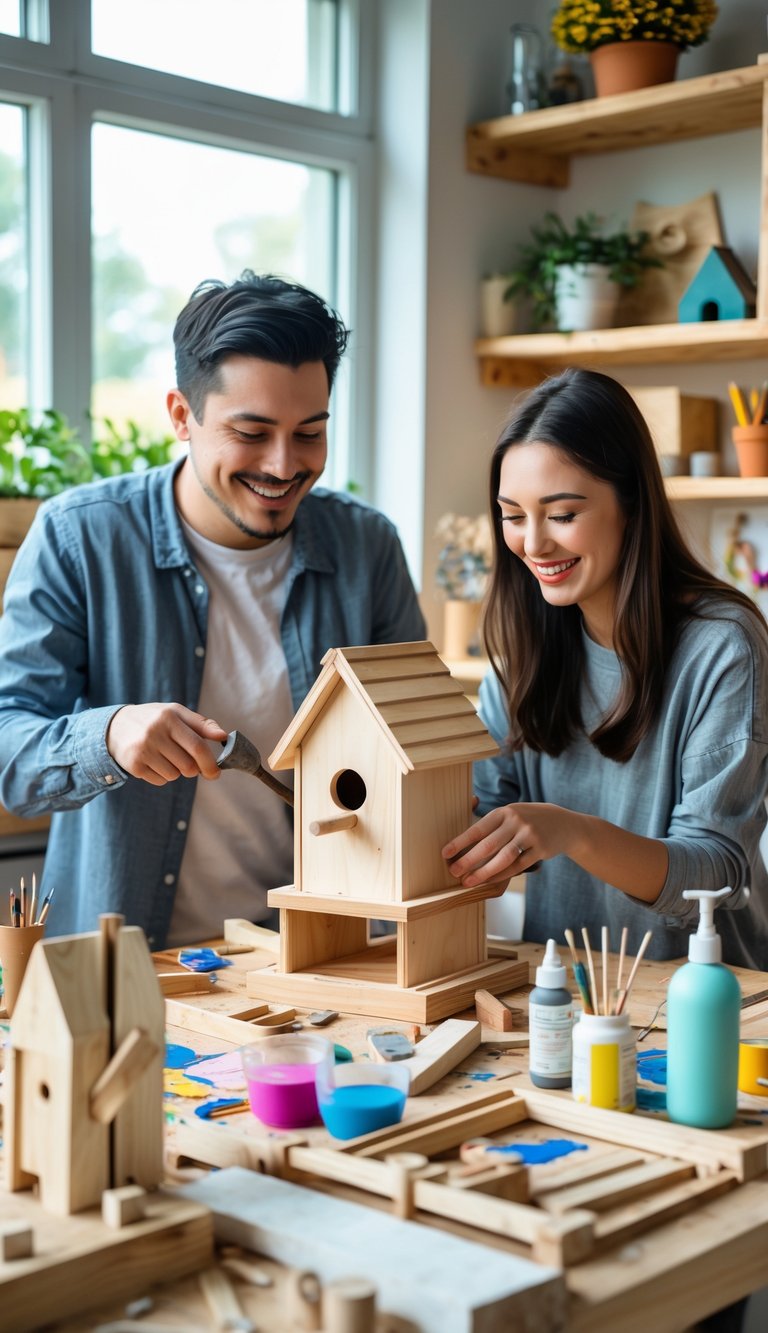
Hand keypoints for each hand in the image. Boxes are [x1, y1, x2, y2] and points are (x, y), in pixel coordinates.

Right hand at [106, 703, 227, 785]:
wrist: (116, 726)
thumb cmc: (155, 720)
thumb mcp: (176, 714)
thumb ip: (202, 724)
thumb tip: (223, 736)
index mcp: (169, 717)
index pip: (198, 746)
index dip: (210, 763)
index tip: (215, 773)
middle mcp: (154, 733)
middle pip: (188, 766)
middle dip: (193, 769)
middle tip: (186, 761)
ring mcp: (143, 750)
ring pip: (175, 775)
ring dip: (176, 771)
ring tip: (165, 756)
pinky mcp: (134, 765)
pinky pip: (161, 781)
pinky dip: (162, 776)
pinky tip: (153, 762)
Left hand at [442, 802, 573, 886]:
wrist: (564, 823)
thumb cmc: (528, 820)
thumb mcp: (512, 813)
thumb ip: (492, 825)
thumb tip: (463, 842)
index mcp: (505, 811)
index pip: (478, 828)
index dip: (461, 842)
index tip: (446, 853)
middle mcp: (517, 821)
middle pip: (489, 845)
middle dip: (469, 860)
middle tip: (454, 871)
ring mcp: (530, 835)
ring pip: (503, 858)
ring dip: (484, 872)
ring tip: (469, 881)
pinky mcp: (541, 850)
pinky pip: (518, 866)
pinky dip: (502, 875)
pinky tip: (489, 881)